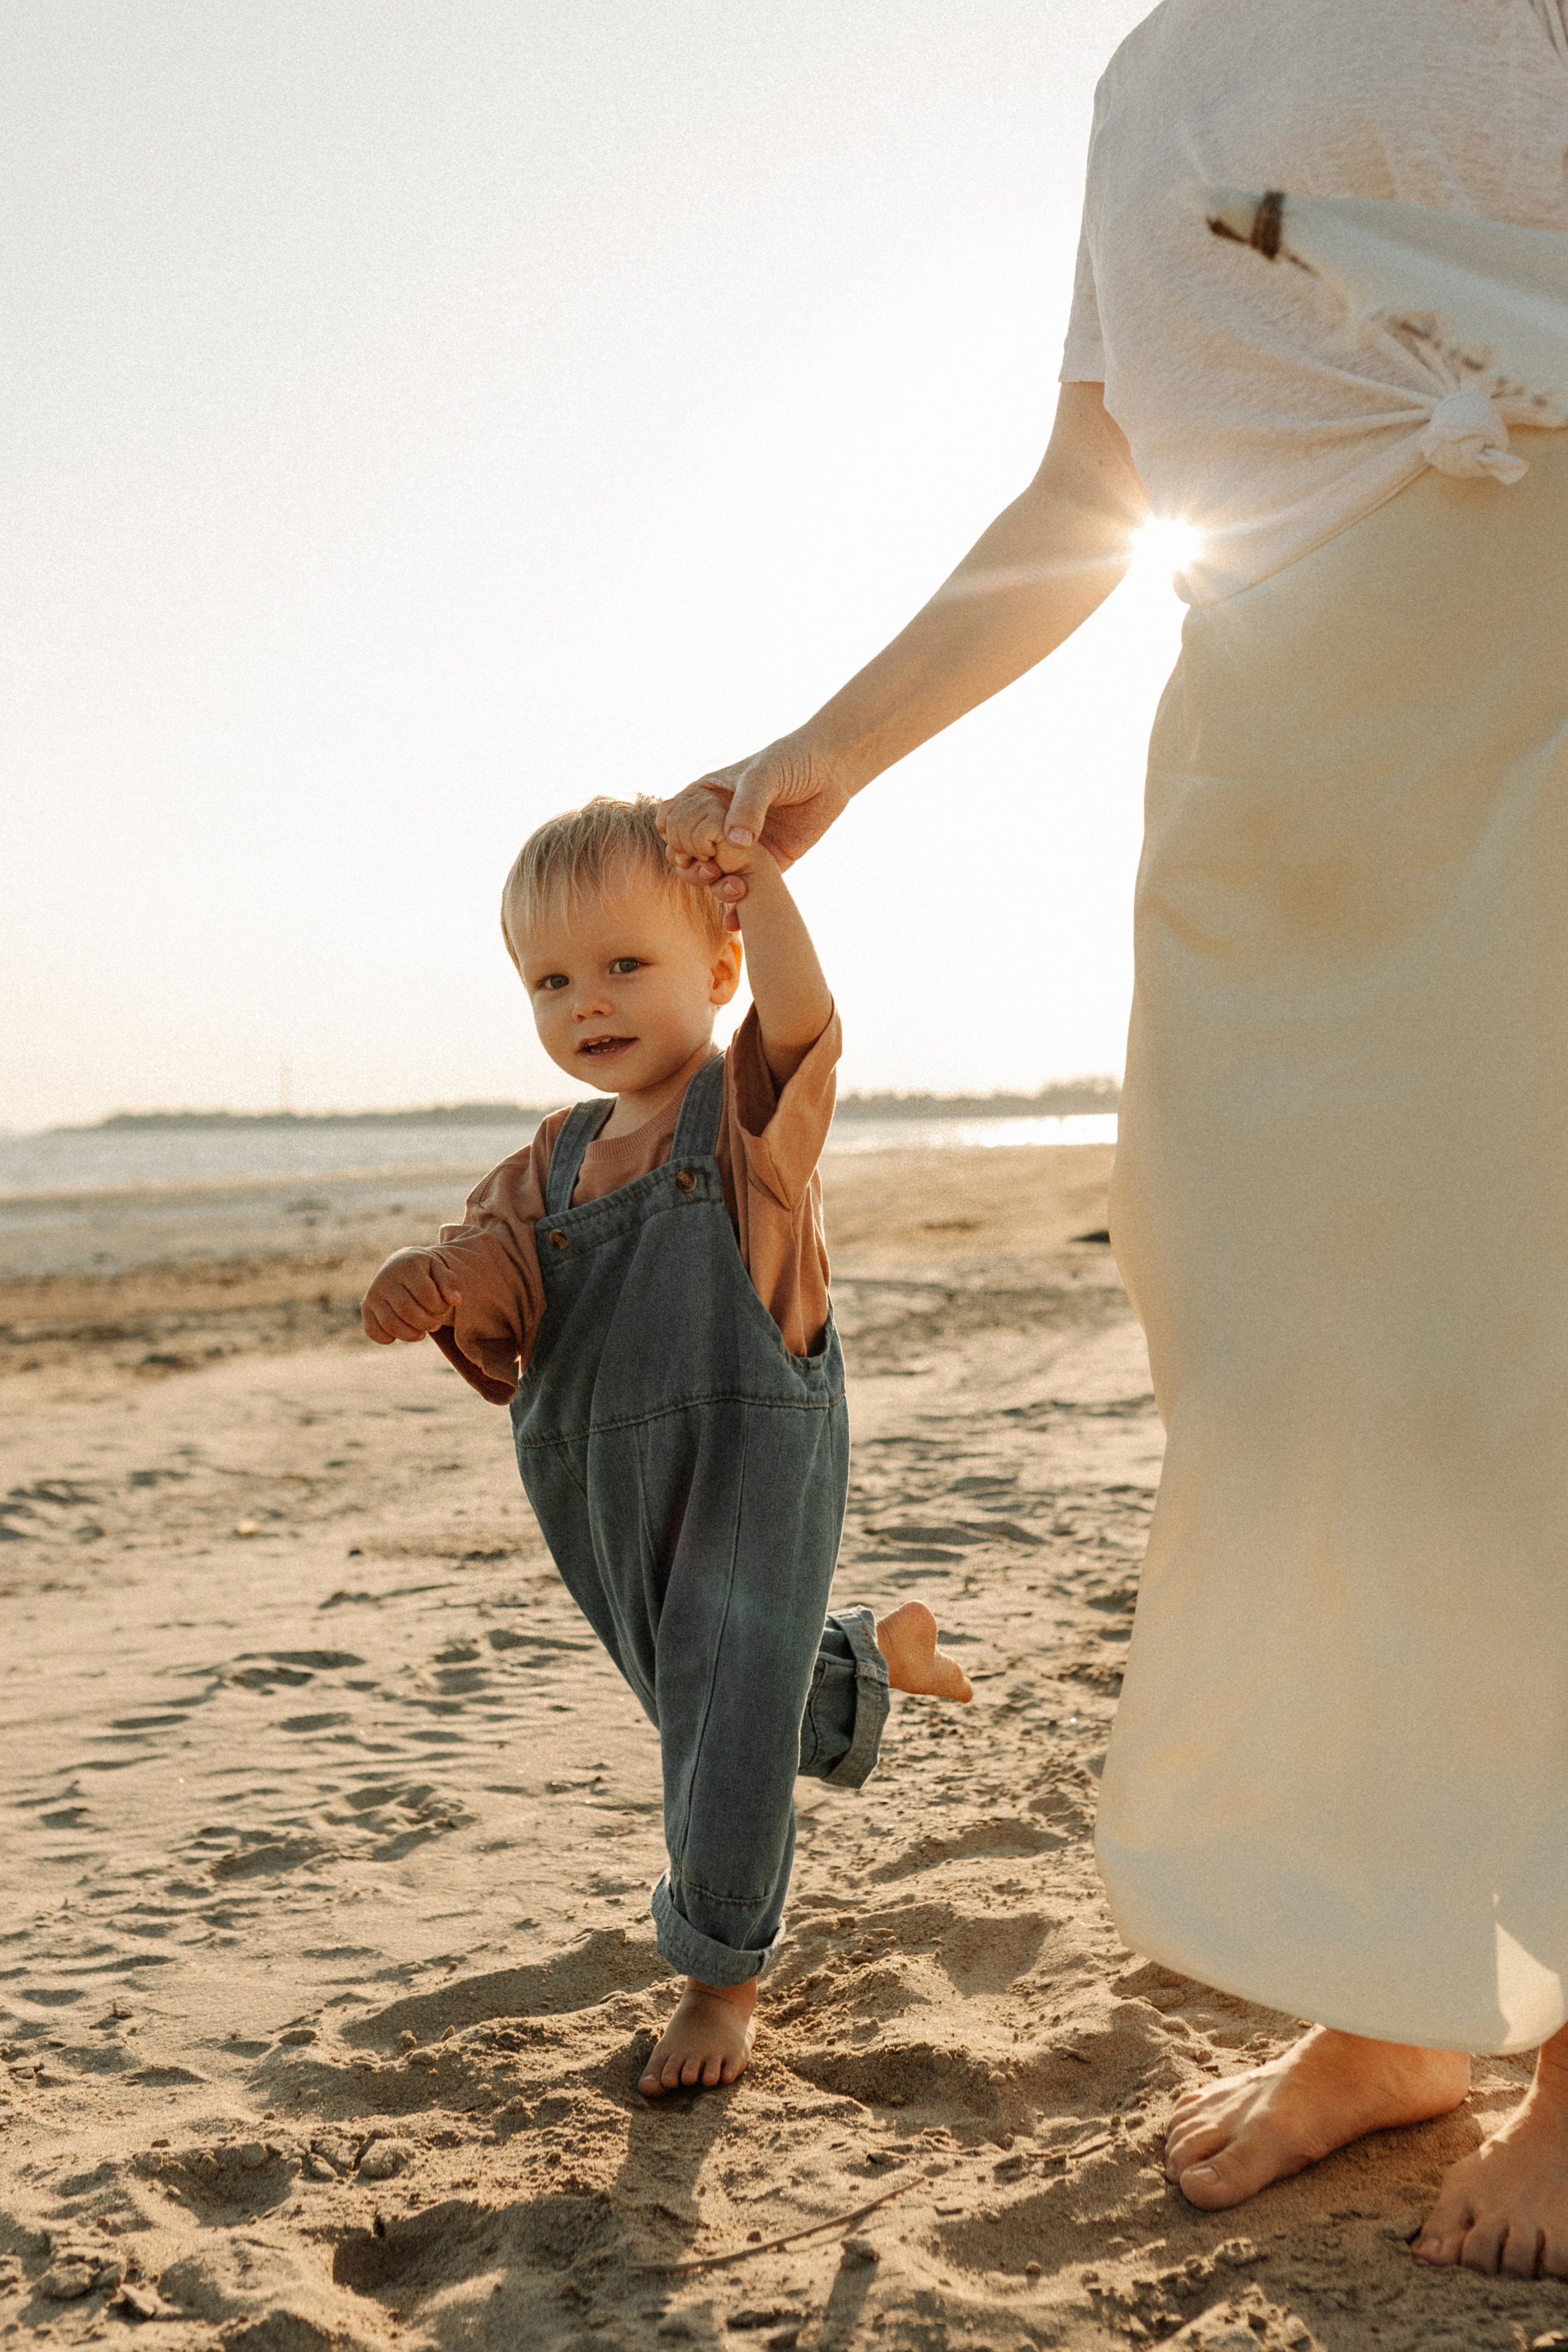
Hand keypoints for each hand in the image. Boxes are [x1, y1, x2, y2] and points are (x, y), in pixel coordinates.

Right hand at [362, 1250, 461, 1344]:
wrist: (401, 1266)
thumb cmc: (426, 1271)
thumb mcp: (440, 1269)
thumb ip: (450, 1283)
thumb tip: (455, 1300)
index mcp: (407, 1265)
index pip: (425, 1294)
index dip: (439, 1307)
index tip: (444, 1307)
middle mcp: (386, 1278)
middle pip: (407, 1311)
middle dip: (427, 1323)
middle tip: (435, 1324)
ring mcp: (373, 1294)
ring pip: (390, 1324)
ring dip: (411, 1334)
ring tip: (422, 1332)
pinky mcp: (366, 1308)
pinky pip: (373, 1331)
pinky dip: (388, 1338)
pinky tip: (402, 1332)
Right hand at [659, 733, 852, 920]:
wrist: (832, 771)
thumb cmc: (791, 761)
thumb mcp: (764, 776)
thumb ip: (748, 806)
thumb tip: (735, 843)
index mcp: (705, 797)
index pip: (673, 821)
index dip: (679, 835)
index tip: (701, 839)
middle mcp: (716, 825)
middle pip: (684, 854)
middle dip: (692, 867)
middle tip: (713, 868)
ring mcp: (738, 848)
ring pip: (709, 876)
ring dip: (713, 888)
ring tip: (734, 888)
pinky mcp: (764, 866)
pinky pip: (743, 891)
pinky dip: (736, 910)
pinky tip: (734, 922)